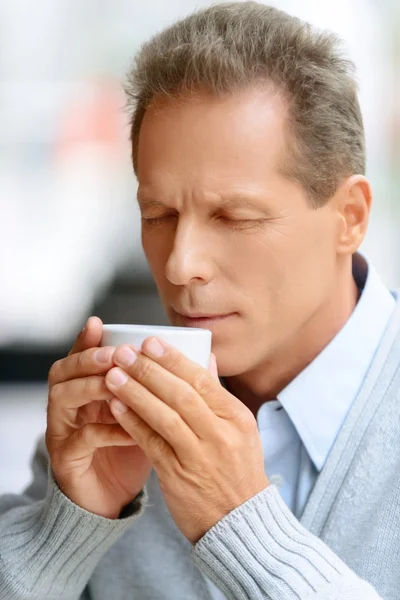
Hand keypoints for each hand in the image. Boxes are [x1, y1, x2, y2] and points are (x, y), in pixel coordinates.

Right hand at [46, 316, 151, 518]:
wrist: (114, 498)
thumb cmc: (134, 450)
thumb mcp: (152, 413)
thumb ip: (170, 385)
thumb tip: (206, 359)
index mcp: (86, 389)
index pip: (80, 356)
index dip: (87, 340)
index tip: (100, 324)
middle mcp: (68, 406)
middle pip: (62, 371)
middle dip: (87, 359)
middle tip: (113, 355)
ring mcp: (63, 432)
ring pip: (64, 398)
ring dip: (91, 387)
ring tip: (117, 383)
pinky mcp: (66, 460)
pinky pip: (82, 439)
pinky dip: (107, 430)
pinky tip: (131, 429)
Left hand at [105, 339, 268, 542]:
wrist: (239, 522)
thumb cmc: (236, 470)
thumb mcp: (240, 429)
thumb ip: (218, 393)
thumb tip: (206, 357)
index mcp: (235, 417)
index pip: (201, 380)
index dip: (173, 359)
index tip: (150, 342)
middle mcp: (219, 434)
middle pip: (181, 394)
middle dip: (149, 370)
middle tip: (125, 352)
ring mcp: (199, 456)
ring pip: (164, 417)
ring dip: (136, 393)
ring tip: (113, 375)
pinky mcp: (177, 476)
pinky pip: (151, 443)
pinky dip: (133, 423)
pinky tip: (116, 406)